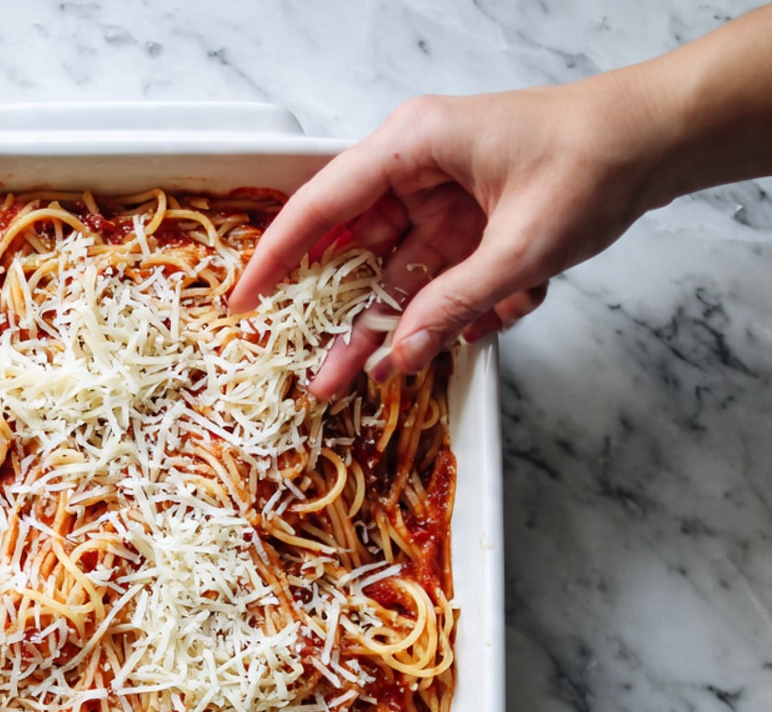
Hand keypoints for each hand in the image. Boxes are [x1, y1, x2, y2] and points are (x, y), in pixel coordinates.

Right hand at [230, 76, 670, 398]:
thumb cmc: (595, 159)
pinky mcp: (466, 228)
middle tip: (322, 376)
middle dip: (349, 322)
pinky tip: (504, 311)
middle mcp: (417, 171)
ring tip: (380, 377)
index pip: (322, 204)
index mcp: (415, 145)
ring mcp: (441, 202)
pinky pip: (443, 284)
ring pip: (399, 280)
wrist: (660, 142)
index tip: (244, 302)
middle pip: (356, 256)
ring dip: (407, 328)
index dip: (276, 257)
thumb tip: (400, 354)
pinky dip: (467, 310)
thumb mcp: (523, 244)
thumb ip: (456, 303)